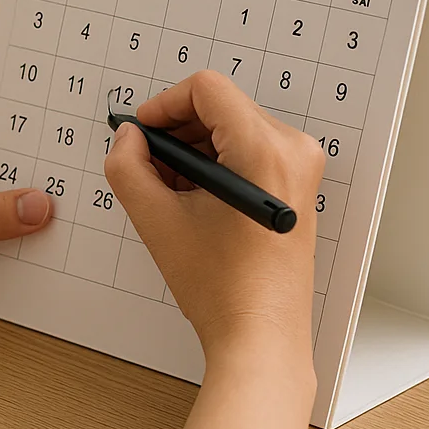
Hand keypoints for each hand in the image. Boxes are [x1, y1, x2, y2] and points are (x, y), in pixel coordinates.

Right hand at [104, 71, 323, 366]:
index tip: (142, 131)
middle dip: (177, 132)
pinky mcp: (297, 187)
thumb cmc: (223, 290)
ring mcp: (300, 170)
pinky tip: (192, 202)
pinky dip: (215, 165)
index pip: (207, 90)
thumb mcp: (157, 220)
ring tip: (168, 191)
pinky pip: (250, 152)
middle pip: (221, 107)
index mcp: (265, 150)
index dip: (164, 105)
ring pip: (233, 129)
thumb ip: (128, 167)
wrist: (260, 338)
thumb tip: (129, 138)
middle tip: (147, 164)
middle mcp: (293, 151)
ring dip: (194, 150)